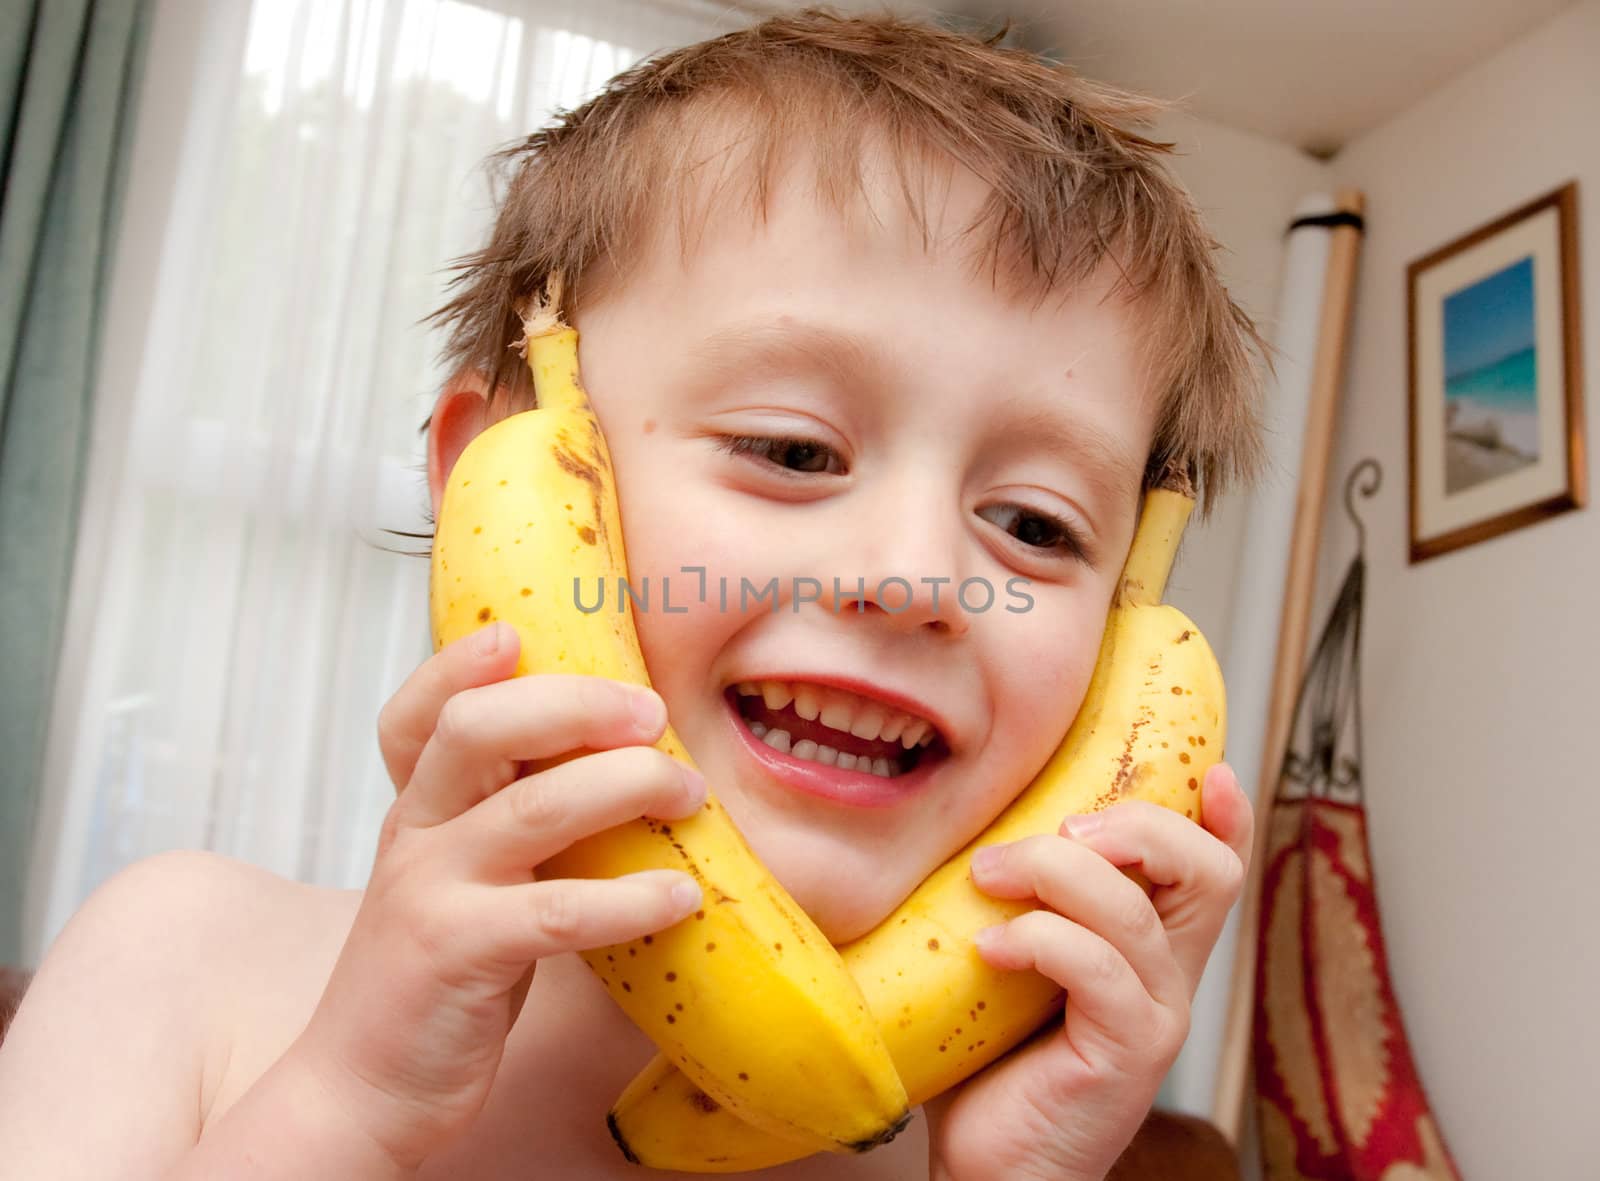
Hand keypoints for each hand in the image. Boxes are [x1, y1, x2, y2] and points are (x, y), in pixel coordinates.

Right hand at [290, 622, 706, 1170]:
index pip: (415, 714)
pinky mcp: (456, 955)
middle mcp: (414, 835)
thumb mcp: (464, 880)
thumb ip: (512, 821)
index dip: (456, 664)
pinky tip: (682, 896)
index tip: (517, 632)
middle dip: (573, 704)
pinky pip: (557, 910)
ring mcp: (429, 891)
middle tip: (651, 713)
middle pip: (478, 730)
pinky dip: (630, 898)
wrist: (362, 1088)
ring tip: (690, 792)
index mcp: (416, 809)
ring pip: (532, 809)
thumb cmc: (441, 975)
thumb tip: (624, 768)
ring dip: (626, 787)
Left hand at [923, 763, 1252, 1180]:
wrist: (991, 1168)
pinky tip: (989, 949)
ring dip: (1053, 874)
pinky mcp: (1127, 1055)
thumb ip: (1019, 900)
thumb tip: (971, 823)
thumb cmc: (989, 1063)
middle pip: (1206, 871)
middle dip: (1135, 825)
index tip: (1210, 768)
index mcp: (1150, 949)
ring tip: (988, 879)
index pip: (1215, 869)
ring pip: (1137, 910)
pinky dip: (1038, 939)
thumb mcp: (1008, 961)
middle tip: (1055, 834)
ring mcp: (1156, 1017)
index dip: (1227, 815)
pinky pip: (1098, 968)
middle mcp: (1169, 979)